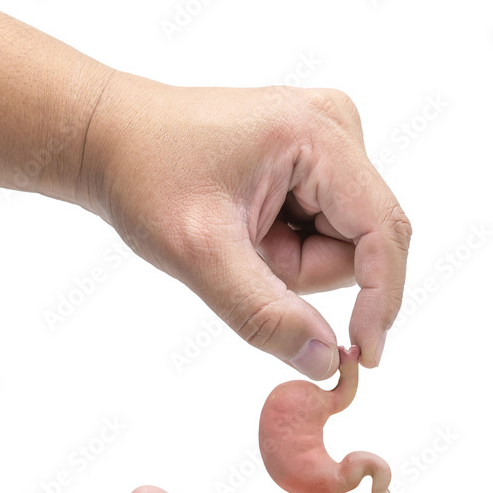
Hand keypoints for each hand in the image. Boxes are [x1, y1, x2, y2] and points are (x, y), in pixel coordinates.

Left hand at [76, 76, 411, 378]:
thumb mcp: (199, 254)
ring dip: (294, 264)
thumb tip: (326, 365)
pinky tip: (249, 227)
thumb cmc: (144, 178)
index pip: (382, 231)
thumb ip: (264, 314)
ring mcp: (330, 141)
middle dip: (306, 271)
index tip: (363, 357)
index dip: (380, 299)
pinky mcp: (319, 159)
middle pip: (362, 243)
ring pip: (344, 245)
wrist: (110, 140)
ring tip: (238, 236)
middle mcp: (337, 127)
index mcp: (318, 133)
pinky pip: (327, 233)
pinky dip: (290, 250)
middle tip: (242, 258)